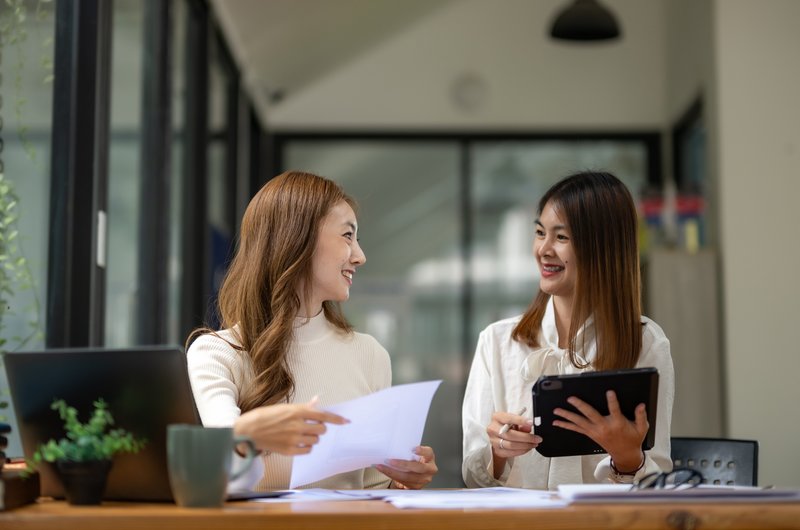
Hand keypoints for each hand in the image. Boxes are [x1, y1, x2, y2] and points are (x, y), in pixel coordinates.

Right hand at [234, 396, 348, 455]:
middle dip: (319, 428)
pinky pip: (308, 450)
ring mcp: (294, 439)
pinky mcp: (290, 450)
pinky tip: (298, 442)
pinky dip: (306, 447)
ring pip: (316, 440)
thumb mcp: (285, 407)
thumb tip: (317, 402)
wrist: (248, 431)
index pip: (323, 415)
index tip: (345, 421)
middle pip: (322, 429)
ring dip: (312, 438)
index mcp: (297, 411)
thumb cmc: (265, 417)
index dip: (336, 419)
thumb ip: (303, 407)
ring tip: (300, 434)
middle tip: (311, 427)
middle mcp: (298, 425)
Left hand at [374, 446, 437, 488]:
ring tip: (382, 467)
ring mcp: (424, 480)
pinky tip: (385, 472)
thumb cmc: (413, 461)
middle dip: (402, 464)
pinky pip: (403, 483)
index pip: (428, 453)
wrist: (415, 475)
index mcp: (429, 458)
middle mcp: (430, 469)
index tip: (413, 449)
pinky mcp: (416, 487)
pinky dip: (392, 476)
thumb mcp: (414, 455)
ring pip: (408, 477)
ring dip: (393, 472)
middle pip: (418, 467)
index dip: (422, 451)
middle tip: (390, 461)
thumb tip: (393, 447)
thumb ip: (408, 452)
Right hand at [487, 410, 540, 458]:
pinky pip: (511, 453)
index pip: (508, 419)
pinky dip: (521, 451)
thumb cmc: (507, 426)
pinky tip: (528, 448)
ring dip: (525, 445)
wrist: (499, 437)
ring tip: (534, 444)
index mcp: (497, 417)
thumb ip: (521, 424)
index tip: (531, 422)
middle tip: (537, 438)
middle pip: (510, 435)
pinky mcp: (497, 451)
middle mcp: (493, 429)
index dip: (520, 420)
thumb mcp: (514, 421)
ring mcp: (494, 441)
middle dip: (526, 437)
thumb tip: (529, 426)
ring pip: (511, 445)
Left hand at [552, 390, 647, 471]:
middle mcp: (604, 427)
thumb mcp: (641, 428)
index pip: (615, 410)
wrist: (625, 454)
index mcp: (618, 424)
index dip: (612, 401)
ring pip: (579, 422)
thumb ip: (641, 416)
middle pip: (590, 414)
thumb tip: (641, 405)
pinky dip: (566, 425)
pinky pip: (576, 429)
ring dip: (567, 416)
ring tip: (557, 410)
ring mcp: (595, 431)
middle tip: (571, 398)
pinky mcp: (590, 434)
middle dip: (580, 406)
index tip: (609, 392)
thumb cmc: (633, 439)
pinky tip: (557, 422)